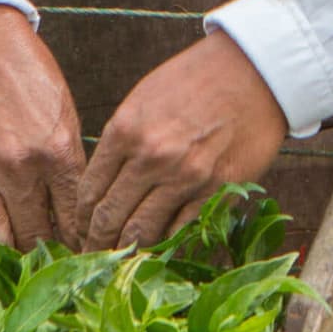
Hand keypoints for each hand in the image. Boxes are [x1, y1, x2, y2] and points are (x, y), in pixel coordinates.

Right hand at [0, 4, 84, 248]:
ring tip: (15, 258)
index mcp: (58, 153)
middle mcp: (20, 169)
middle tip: (46, 261)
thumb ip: (69, 162)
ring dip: (7, 253)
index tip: (76, 253)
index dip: (77, 243)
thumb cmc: (26, 72)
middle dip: (43, 254)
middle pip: (35, 236)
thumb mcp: (64, 113)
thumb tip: (77, 210)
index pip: (73, 219)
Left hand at [70, 31, 287, 250]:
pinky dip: (168, 245)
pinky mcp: (216, 190)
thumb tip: (105, 182)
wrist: (252, 72)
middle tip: (93, 256)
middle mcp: (150, 157)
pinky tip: (159, 251)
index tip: (80, 231)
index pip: (89, 191)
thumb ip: (122, 141)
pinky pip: (182, 230)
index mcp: (125, 131)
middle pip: (109, 217)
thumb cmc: (195, 80)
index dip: (80, 219)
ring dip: (127, 250)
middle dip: (96, 242)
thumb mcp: (143, 100)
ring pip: (142, 231)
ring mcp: (184, 177)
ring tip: (121, 260)